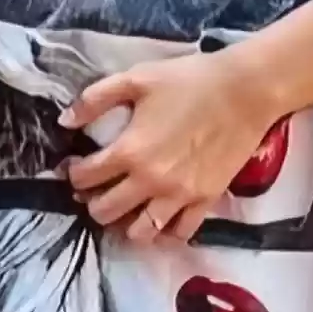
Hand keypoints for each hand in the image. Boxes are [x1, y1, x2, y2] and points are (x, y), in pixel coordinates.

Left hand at [62, 45, 286, 244]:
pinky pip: (179, 233)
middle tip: (96, 190)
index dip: (73, 174)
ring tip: (126, 209)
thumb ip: (95, 99)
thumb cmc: (190, 80)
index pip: (85, 177)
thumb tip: (65, 121)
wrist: (246, 90)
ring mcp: (179, 195)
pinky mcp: (205, 200)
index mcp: (129, 150)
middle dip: (92, 202)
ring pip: (139, 231)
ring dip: (125, 224)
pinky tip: (159, 221)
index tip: (76, 167)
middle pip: (105, 211)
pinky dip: (165, 232)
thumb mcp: (136, 78)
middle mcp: (150, 181)